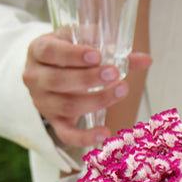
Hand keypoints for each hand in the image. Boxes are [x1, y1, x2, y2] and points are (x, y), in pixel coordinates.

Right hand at [23, 33, 151, 146]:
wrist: (50, 72)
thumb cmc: (69, 54)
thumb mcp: (83, 44)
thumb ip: (112, 49)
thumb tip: (146, 60)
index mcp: (38, 50)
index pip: (49, 51)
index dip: (72, 55)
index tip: (97, 56)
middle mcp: (34, 77)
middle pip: (58, 80)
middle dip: (89, 78)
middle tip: (114, 74)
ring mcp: (42, 102)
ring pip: (66, 105)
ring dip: (96, 100)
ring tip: (121, 90)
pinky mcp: (52, 122)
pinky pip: (66, 134)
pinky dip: (85, 136)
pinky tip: (105, 133)